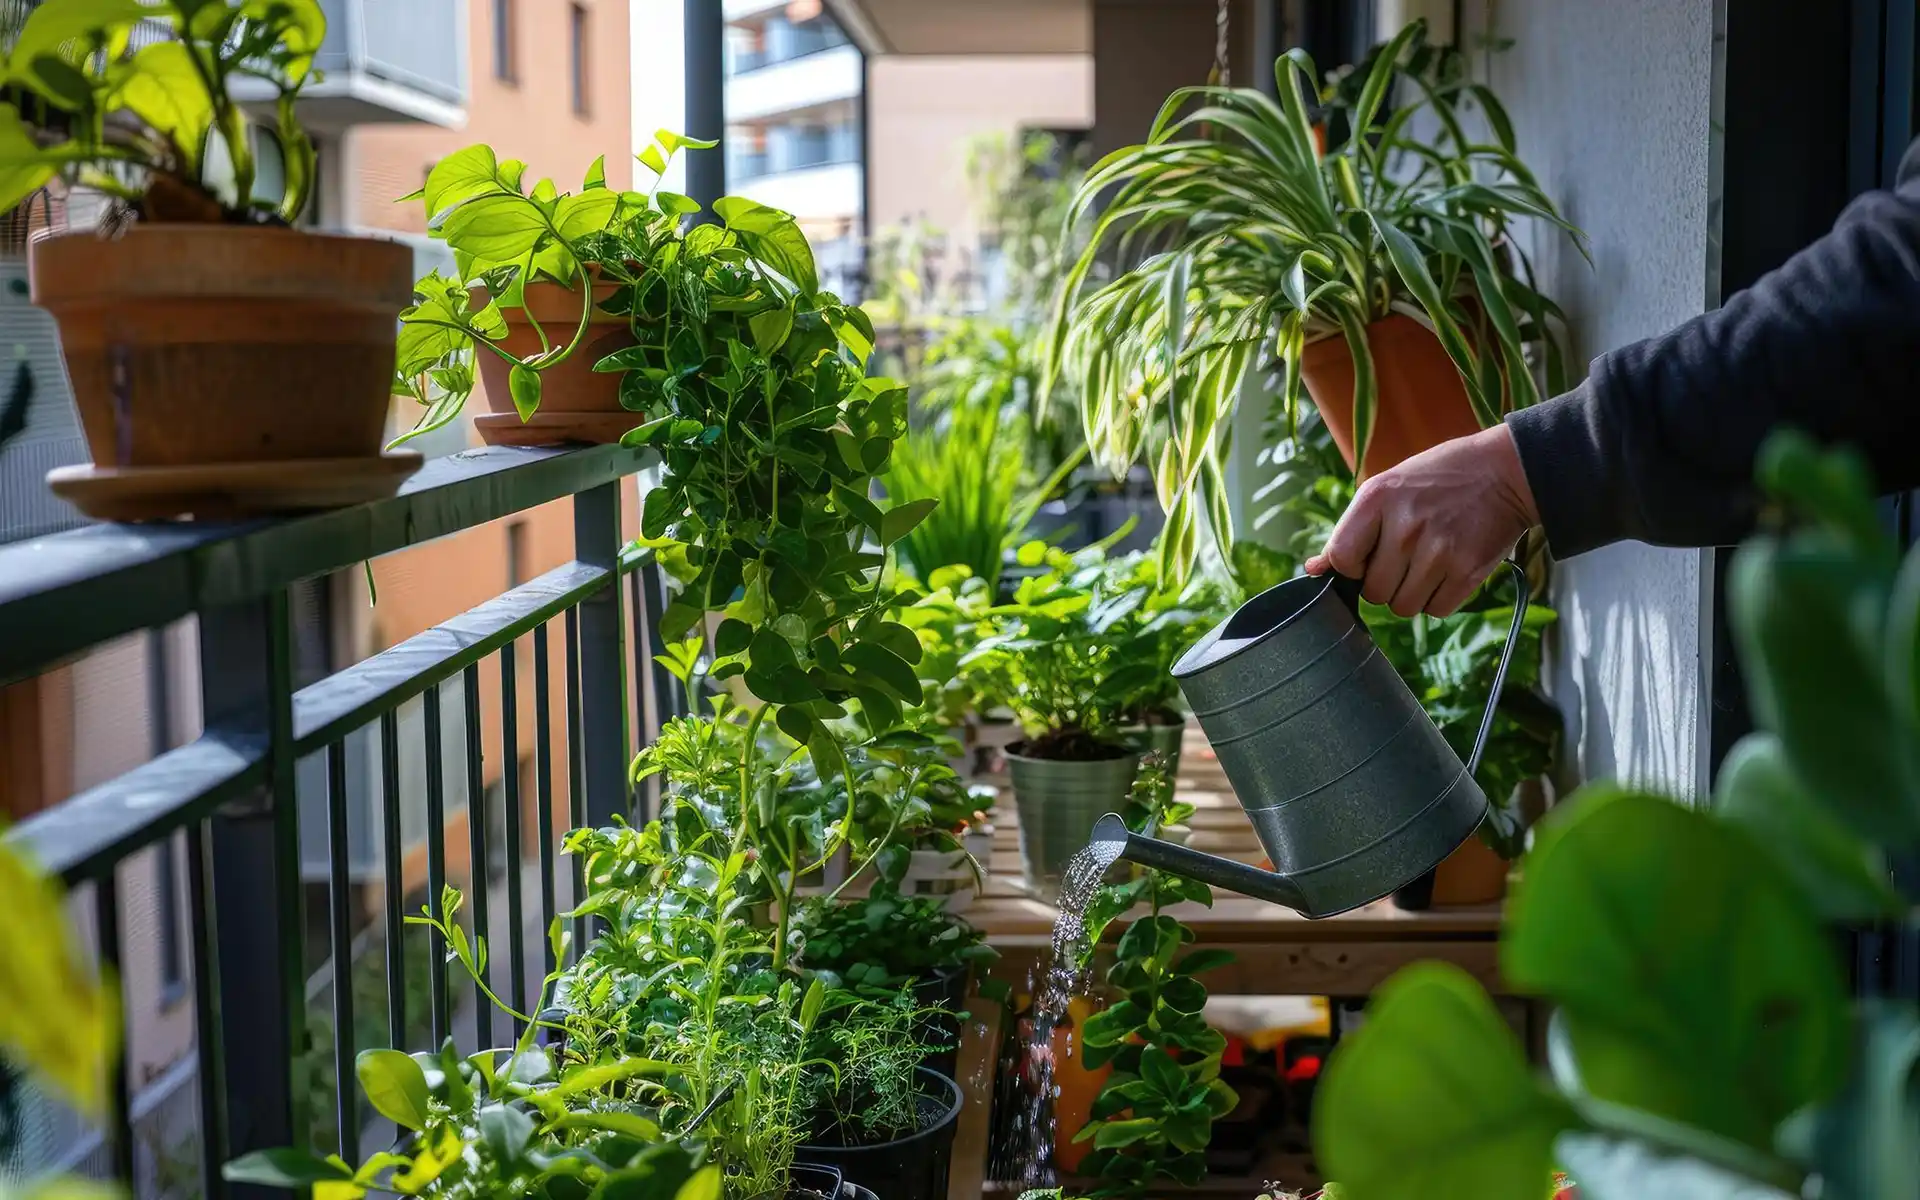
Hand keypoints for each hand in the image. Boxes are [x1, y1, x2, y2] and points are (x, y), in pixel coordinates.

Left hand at [1305, 424, 1538, 616]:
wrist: (1505, 471)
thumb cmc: (1438, 480)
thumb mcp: (1387, 488)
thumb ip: (1349, 530)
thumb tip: (1313, 570)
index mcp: (1377, 499)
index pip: (1341, 559)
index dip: (1351, 567)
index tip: (1368, 557)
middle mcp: (1405, 526)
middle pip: (1374, 592)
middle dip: (1385, 583)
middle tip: (1405, 559)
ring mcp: (1437, 551)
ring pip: (1403, 607)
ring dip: (1411, 595)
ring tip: (1427, 565)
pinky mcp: (1467, 571)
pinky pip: (1436, 610)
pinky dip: (1439, 600)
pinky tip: (1447, 572)